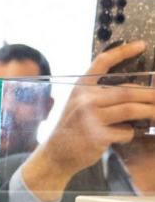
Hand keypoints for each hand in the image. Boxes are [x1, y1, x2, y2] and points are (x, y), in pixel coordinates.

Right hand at [20, 41, 154, 201]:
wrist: (55, 155)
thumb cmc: (72, 130)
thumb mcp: (79, 106)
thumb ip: (101, 96)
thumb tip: (137, 91)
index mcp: (81, 89)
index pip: (102, 63)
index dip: (123, 52)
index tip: (141, 45)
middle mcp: (85, 100)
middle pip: (127, 91)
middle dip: (150, 94)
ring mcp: (91, 118)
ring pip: (131, 109)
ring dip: (149, 112)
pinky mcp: (97, 136)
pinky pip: (125, 131)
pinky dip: (130, 133)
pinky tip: (125, 136)